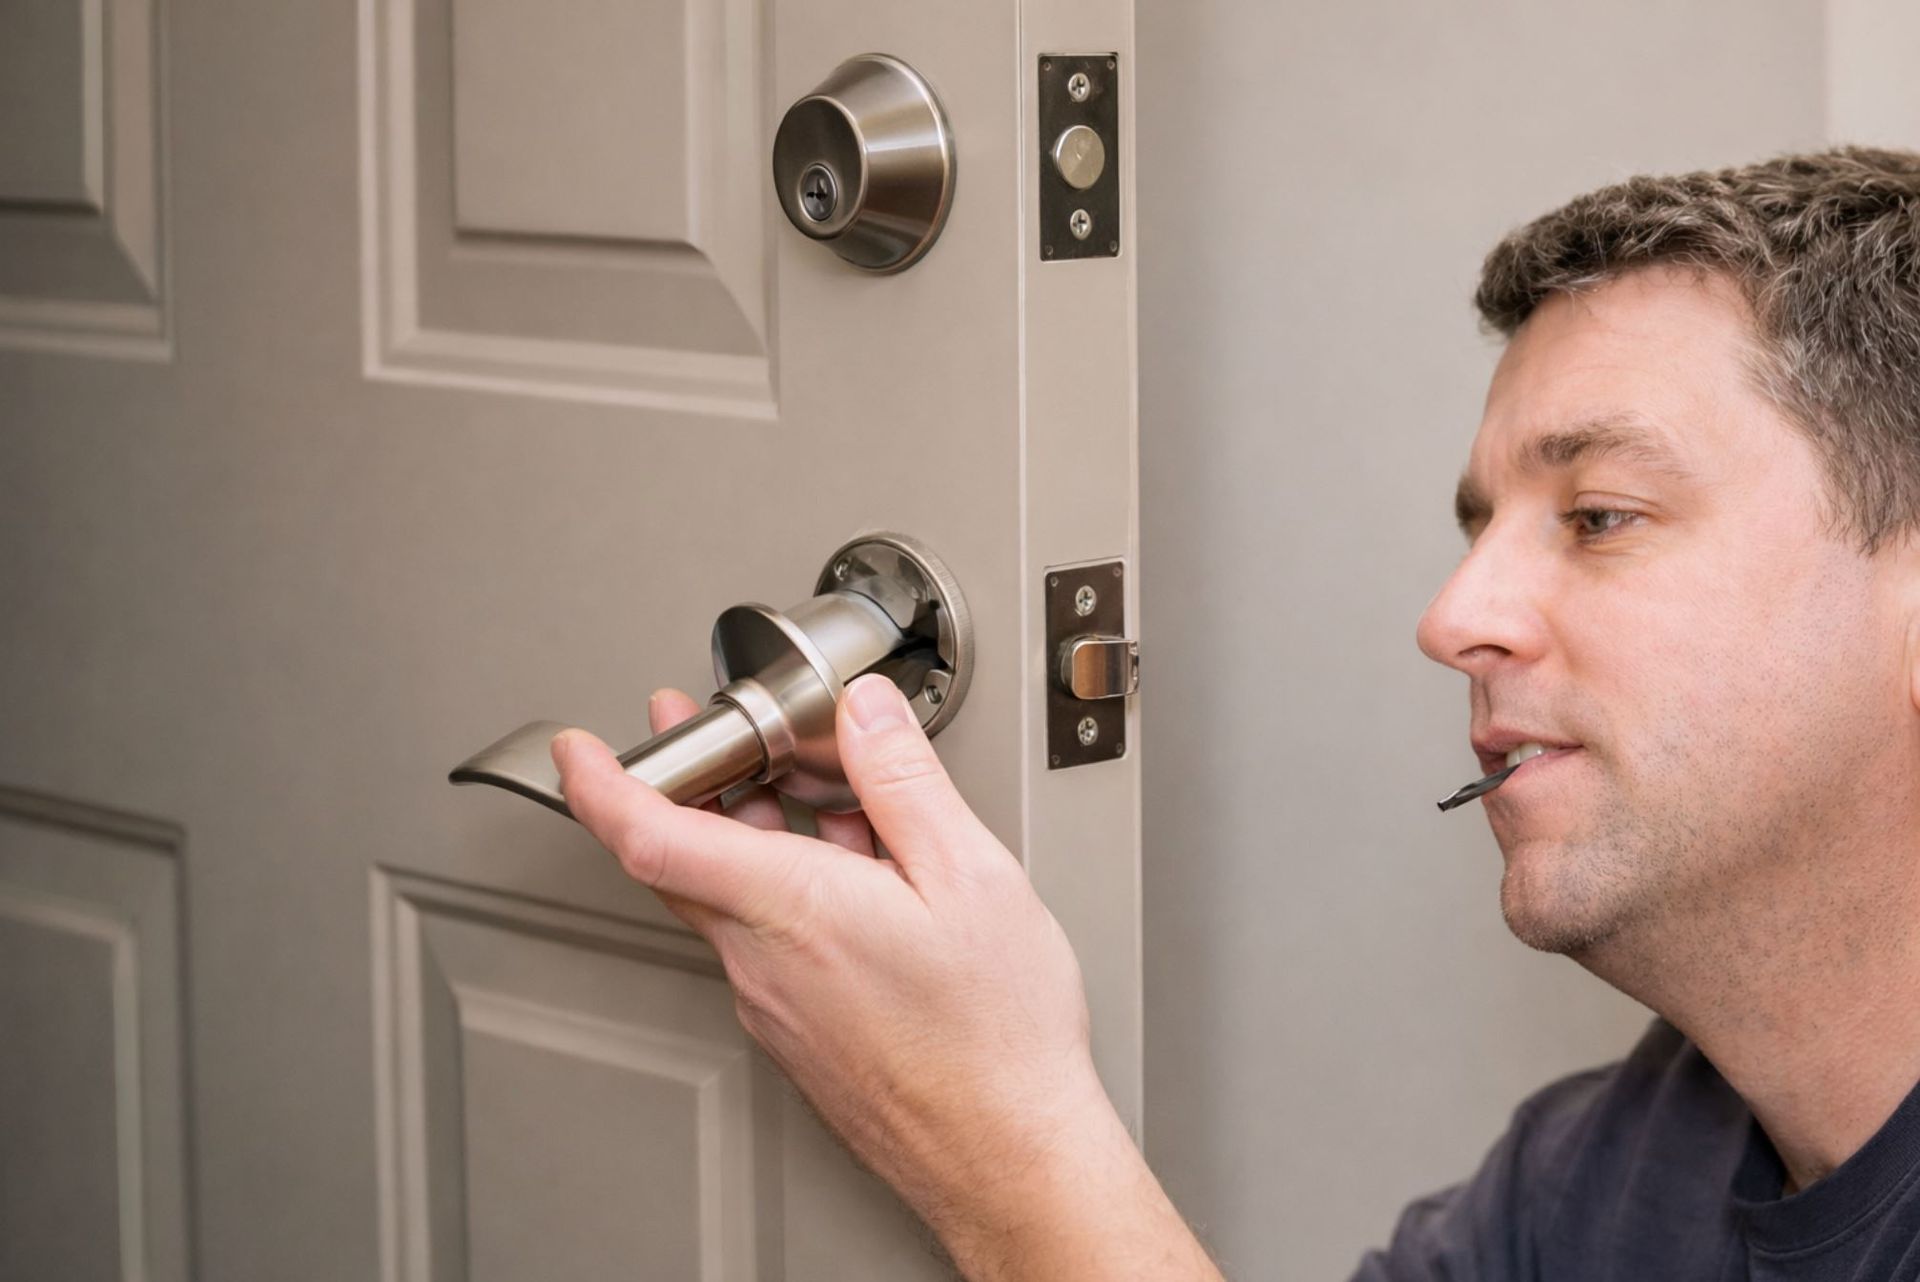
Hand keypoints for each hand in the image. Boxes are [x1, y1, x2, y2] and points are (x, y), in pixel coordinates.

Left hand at [550, 674, 1105, 1219]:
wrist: (1008, 1157)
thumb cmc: (995, 1039)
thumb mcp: (970, 876)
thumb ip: (904, 781)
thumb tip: (866, 712)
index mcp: (790, 909)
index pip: (651, 839)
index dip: (601, 784)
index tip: (577, 749)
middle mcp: (761, 962)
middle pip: (682, 861)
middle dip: (682, 785)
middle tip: (690, 731)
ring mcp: (773, 1006)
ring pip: (729, 899)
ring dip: (747, 834)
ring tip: (804, 789)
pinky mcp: (797, 1034)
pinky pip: (764, 940)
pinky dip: (783, 886)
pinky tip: (850, 872)